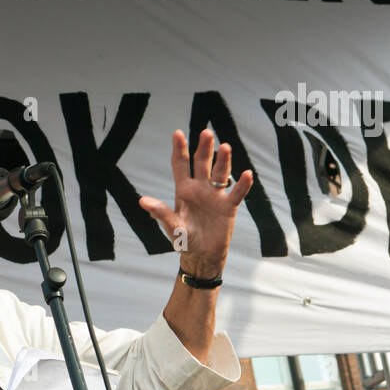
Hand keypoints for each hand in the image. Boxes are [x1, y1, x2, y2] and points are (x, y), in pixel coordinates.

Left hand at [138, 128, 253, 277]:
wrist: (202, 256)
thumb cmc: (184, 241)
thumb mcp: (172, 226)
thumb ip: (160, 212)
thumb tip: (143, 201)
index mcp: (183, 190)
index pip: (180, 165)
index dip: (179, 149)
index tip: (178, 133)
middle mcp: (200, 188)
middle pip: (202, 163)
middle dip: (204, 148)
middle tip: (206, 132)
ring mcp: (215, 196)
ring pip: (220, 173)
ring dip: (223, 161)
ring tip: (225, 147)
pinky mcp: (228, 207)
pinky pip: (236, 193)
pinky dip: (242, 184)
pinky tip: (246, 174)